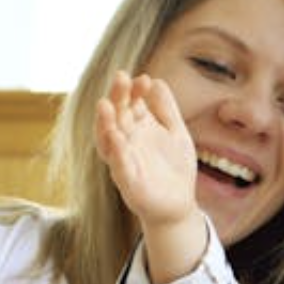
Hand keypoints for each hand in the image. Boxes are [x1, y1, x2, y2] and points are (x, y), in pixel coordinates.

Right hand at [94, 69, 198, 230]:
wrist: (178, 204)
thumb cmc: (174, 167)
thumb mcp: (175, 132)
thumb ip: (166, 109)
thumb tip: (156, 80)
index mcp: (137, 127)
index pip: (130, 103)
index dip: (134, 91)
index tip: (144, 79)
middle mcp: (126, 142)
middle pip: (116, 116)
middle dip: (116, 97)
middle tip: (120, 78)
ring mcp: (124, 161)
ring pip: (108, 140)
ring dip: (105, 123)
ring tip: (106, 105)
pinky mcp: (128, 183)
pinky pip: (119, 166)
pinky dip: (117, 153)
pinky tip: (117, 138)